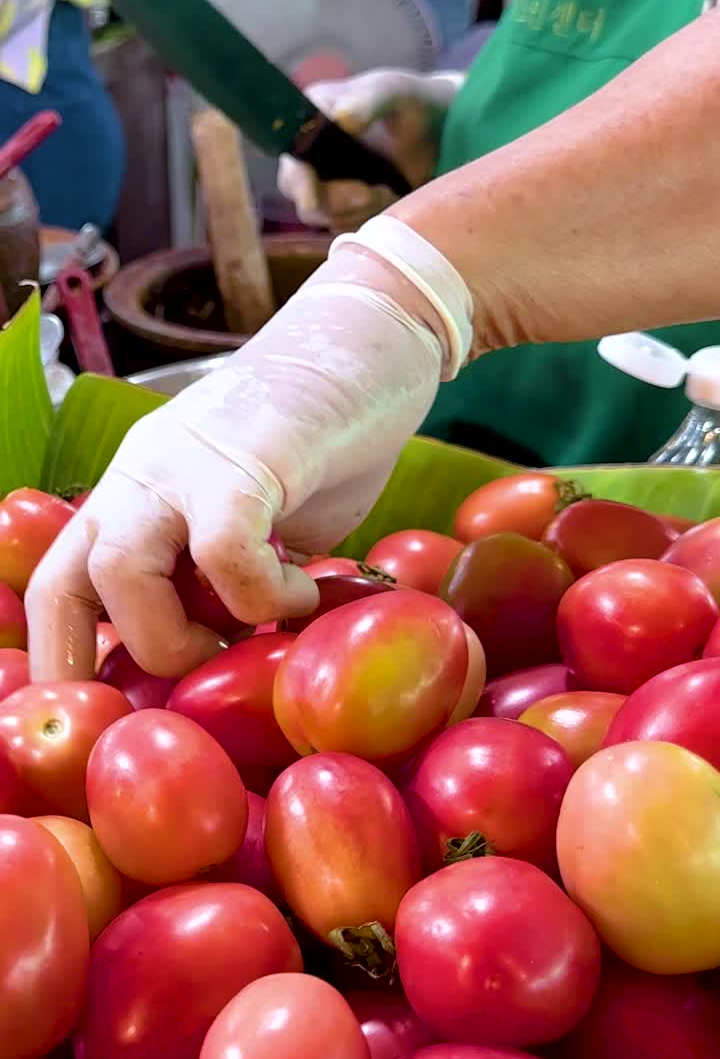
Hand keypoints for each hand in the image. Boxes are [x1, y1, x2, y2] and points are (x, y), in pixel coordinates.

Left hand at [26, 219, 472, 682]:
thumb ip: (228, 580)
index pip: (57, 588)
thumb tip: (233, 662)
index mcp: (133, 495)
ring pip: (123, 569)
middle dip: (120, 662)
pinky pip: (226, 550)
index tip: (106, 717)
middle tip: (200, 677)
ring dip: (182, 635)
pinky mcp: (244, 455)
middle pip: (68, 588)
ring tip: (248, 637)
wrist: (374, 341)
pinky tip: (308, 591)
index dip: (64, 663)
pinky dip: (266, 595)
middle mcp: (138, 476)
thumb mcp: (257, 523)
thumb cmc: (320, 443)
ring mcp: (182, 462)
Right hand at [278, 69, 463, 230]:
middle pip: (305, 198)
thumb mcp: (392, 93)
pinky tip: (390, 198)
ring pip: (327, 218)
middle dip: (338, 202)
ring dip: (360, 210)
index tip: (312, 199)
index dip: (299, 182)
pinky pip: (347, 228)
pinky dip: (368, 219)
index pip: (293, 160)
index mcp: (311, 121)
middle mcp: (311, 157)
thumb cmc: (412, 103)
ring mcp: (328, 186)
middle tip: (372, 193)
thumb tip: (342, 118)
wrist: (439, 131)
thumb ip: (368, 102)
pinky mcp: (346, 208)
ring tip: (389, 189)